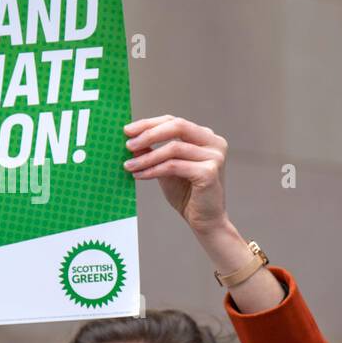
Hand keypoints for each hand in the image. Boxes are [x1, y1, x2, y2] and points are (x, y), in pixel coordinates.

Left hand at [123, 115, 227, 235]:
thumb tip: (131, 140)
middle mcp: (214, 143)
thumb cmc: (188, 194)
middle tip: (128, 144)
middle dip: (149, 134)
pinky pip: (174, 166)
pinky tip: (140, 175)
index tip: (128, 131)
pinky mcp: (209, 172)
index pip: (174, 122)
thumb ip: (153, 152)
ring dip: (147, 157)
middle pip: (178, 126)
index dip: (149, 124)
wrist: (205, 220)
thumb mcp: (166, 168)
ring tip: (129, 166)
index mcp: (205, 137)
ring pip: (174, 148)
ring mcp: (214, 156)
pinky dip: (154, 170)